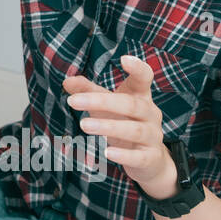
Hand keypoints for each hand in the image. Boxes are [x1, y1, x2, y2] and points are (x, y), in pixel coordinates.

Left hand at [64, 54, 178, 198]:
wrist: (149, 160)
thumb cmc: (124, 123)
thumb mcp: (107, 106)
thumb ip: (88, 92)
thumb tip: (67, 81)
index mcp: (141, 97)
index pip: (144, 78)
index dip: (137, 68)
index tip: (124, 58)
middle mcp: (151, 114)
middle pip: (131, 104)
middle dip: (101, 102)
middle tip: (72, 102)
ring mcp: (153, 136)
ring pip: (134, 129)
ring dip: (108, 127)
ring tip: (83, 125)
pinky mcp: (151, 158)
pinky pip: (140, 156)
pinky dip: (124, 155)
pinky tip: (107, 152)